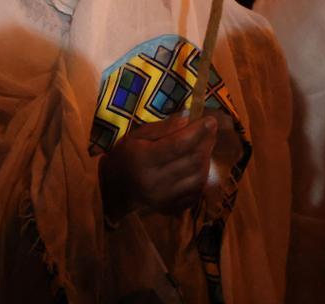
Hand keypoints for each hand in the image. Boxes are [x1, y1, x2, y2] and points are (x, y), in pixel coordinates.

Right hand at [98, 114, 217, 220]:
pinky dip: (202, 177)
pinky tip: (199, 165)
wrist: (115, 188)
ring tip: (205, 146)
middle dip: (206, 143)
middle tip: (210, 131)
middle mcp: (156, 181)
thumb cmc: (126, 156)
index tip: (210, 121)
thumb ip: (162, 127)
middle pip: (192, 161)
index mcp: (144, 160)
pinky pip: (196, 192)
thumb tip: (188, 117)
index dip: (198, 132)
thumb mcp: (137, 135)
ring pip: (198, 177)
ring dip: (206, 159)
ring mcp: (165, 198)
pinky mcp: (171, 207)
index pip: (178, 145)